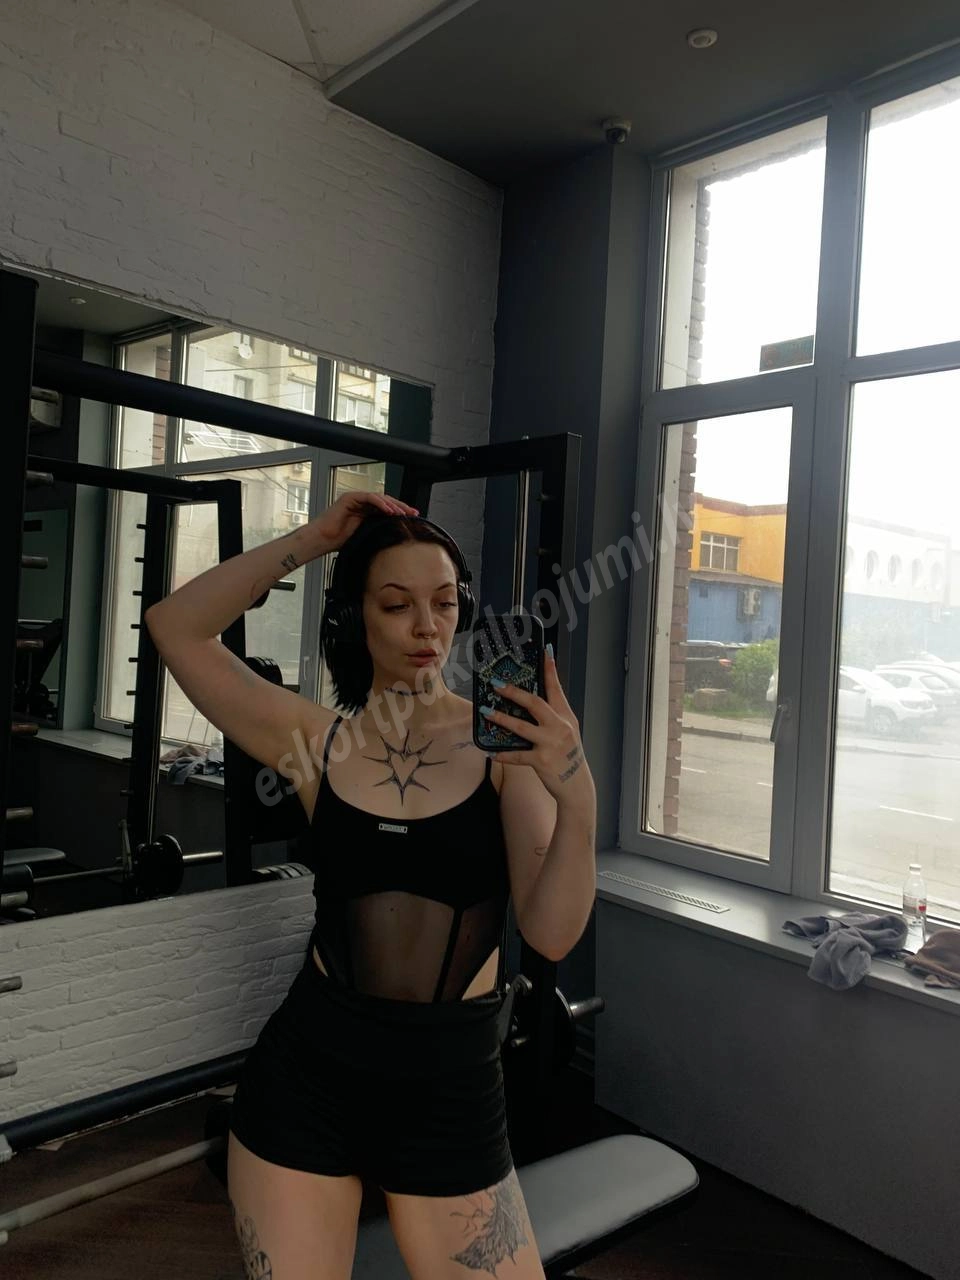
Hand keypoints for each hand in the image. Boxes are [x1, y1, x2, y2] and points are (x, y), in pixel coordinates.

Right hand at [309, 491, 418, 552]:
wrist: (322, 540)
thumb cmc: (338, 541)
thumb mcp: (365, 536)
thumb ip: (378, 531)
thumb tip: (395, 535)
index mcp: (366, 512)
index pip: (387, 509)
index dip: (400, 512)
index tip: (413, 518)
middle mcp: (362, 503)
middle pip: (386, 501)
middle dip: (401, 507)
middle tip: (413, 513)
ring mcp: (356, 499)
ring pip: (379, 497)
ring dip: (393, 504)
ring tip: (402, 513)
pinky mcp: (350, 498)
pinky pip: (369, 497)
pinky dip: (380, 503)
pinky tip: (389, 510)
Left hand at [480, 649, 594, 805]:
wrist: (576, 786)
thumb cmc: (568, 757)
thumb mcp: (567, 732)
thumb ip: (553, 717)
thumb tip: (531, 702)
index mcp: (566, 717)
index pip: (556, 689)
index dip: (550, 670)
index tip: (545, 652)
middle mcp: (560, 727)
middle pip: (535, 704)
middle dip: (515, 692)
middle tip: (497, 684)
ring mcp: (551, 744)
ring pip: (522, 727)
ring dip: (502, 718)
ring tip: (486, 711)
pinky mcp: (542, 761)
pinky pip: (517, 756)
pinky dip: (503, 754)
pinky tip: (490, 752)